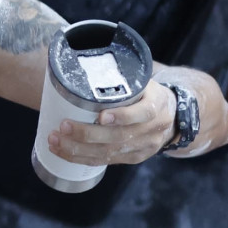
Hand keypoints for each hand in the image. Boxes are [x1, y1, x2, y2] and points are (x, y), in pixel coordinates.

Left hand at [46, 78, 176, 165]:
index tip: (101, 116)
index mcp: (156, 106)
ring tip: (54, 140)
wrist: (172, 118)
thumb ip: (120, 79)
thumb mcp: (142, 82)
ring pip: (109, 152)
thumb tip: (79, 65)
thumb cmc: (147, 95)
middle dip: (87, 134)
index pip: (143, 113)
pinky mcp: (133, 158)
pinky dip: (81, 158)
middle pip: (119, 137)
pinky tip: (63, 152)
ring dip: (77, 149)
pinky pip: (105, 161)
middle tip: (63, 126)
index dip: (122, 116)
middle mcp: (152, 130)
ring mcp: (143, 147)